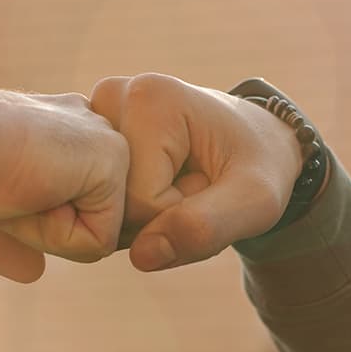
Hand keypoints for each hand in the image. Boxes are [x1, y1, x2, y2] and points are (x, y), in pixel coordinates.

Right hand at [0, 82, 129, 282]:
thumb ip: (6, 245)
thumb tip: (35, 273)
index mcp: (58, 133)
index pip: (72, 210)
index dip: (27, 224)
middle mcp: (87, 129)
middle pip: (87, 226)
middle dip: (40, 231)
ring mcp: (104, 141)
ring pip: (97, 236)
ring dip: (46, 233)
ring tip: (11, 186)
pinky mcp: (112, 158)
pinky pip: (100, 241)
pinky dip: (58, 235)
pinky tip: (27, 189)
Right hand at [88, 74, 304, 270]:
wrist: (256, 140)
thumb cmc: (260, 166)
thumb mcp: (255, 202)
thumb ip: (205, 228)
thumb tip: (141, 256)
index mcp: (150, 99)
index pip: (141, 201)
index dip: (178, 212)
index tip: (207, 185)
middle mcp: (113, 95)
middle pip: (114, 200)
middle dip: (156, 215)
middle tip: (196, 185)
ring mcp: (95, 112)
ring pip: (102, 201)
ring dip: (142, 212)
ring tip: (179, 182)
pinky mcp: (90, 130)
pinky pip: (97, 195)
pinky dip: (128, 205)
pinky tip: (156, 183)